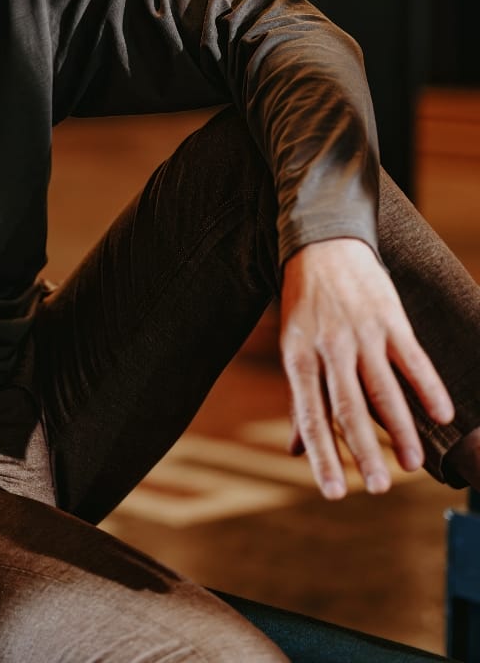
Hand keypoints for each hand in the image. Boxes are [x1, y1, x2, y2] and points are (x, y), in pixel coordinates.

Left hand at [280, 237, 454, 498]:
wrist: (321, 243)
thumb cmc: (303, 302)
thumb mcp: (292, 346)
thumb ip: (299, 398)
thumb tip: (296, 448)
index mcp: (299, 356)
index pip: (309, 414)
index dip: (322, 454)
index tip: (333, 492)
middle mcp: (329, 347)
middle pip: (348, 407)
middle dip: (364, 451)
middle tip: (378, 489)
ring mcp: (361, 333)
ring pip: (384, 389)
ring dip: (401, 430)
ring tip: (412, 466)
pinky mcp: (390, 318)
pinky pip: (412, 358)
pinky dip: (428, 387)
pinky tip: (444, 415)